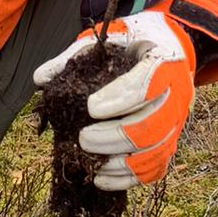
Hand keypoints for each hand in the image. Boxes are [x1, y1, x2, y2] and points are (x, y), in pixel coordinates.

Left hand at [33, 11, 196, 190]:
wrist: (173, 46)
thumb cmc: (136, 42)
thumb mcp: (109, 37)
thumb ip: (75, 55)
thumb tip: (40, 78)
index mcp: (164, 62)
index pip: (148, 84)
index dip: (120, 99)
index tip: (91, 107)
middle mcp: (177, 95)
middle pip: (151, 127)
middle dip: (113, 137)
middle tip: (82, 139)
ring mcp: (176, 122)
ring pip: (155, 153)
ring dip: (120, 164)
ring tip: (90, 164)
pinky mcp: (170, 141)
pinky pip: (155, 169)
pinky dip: (128, 179)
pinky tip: (100, 178)